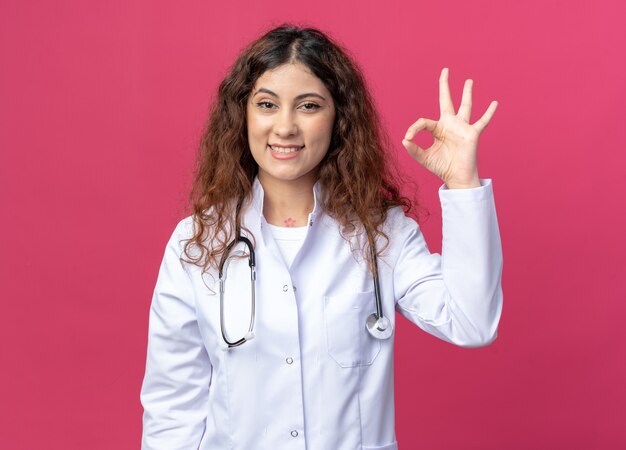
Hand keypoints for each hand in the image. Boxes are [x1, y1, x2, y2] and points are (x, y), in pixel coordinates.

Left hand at [402, 68, 497, 188]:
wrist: (456, 177)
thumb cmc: (441, 167)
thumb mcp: (424, 158)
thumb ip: (414, 150)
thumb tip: (404, 140)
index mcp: (437, 129)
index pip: (424, 122)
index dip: (414, 128)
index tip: (408, 137)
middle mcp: (450, 125)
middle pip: (447, 100)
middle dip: (445, 85)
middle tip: (445, 70)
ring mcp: (462, 128)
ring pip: (466, 106)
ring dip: (467, 93)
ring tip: (469, 80)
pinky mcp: (472, 134)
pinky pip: (482, 121)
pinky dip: (489, 113)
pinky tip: (494, 103)